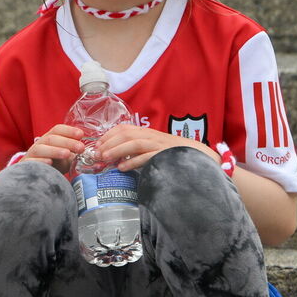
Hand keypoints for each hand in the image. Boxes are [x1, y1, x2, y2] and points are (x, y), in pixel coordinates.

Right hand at [19, 124, 85, 173]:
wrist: (34, 176)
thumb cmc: (53, 166)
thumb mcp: (65, 159)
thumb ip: (75, 155)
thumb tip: (92, 156)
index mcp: (49, 139)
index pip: (58, 130)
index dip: (69, 131)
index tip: (81, 134)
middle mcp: (40, 144)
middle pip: (51, 139)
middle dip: (67, 142)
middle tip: (81, 148)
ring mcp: (31, 154)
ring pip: (41, 149)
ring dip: (55, 150)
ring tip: (67, 153)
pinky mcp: (26, 165)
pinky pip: (31, 162)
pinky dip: (40, 161)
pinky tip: (49, 162)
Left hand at [95, 124, 220, 171]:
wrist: (200, 157)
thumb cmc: (172, 155)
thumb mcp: (152, 149)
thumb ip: (135, 152)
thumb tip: (114, 159)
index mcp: (147, 133)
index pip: (123, 128)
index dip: (108, 136)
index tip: (97, 145)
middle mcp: (152, 136)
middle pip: (126, 134)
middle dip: (109, 143)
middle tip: (96, 154)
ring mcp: (159, 144)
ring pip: (135, 142)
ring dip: (117, 150)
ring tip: (105, 159)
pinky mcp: (166, 155)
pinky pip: (147, 156)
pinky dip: (133, 161)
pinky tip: (122, 168)